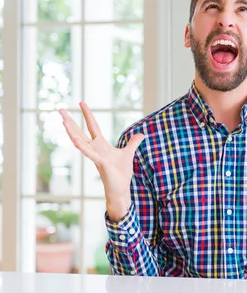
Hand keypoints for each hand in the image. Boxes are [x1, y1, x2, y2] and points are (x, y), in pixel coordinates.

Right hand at [59, 102, 144, 221]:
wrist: (120, 189)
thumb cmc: (121, 173)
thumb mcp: (128, 153)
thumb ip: (133, 143)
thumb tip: (141, 134)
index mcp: (101, 145)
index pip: (93, 126)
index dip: (88, 115)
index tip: (81, 102)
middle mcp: (95, 149)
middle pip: (80, 132)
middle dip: (70, 121)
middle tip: (59, 109)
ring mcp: (96, 156)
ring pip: (81, 141)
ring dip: (71, 131)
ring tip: (63, 121)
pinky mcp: (100, 163)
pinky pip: (89, 154)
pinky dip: (82, 147)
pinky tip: (75, 140)